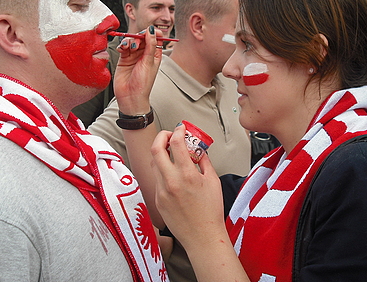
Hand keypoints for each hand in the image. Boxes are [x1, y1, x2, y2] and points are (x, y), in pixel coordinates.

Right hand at [113, 25, 162, 113]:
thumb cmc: (143, 84)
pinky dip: (122, 45)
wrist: (130, 96)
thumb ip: (151, 45)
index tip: (148, 32)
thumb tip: (152, 31)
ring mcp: (134, 56)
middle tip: (137, 42)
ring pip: (132, 41)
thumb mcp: (149, 62)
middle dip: (139, 36)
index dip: (152, 33)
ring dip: (130, 41)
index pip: (156, 38)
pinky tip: (122, 49)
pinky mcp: (124, 58)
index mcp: (155, 54)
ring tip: (129, 47)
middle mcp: (145, 54)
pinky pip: (123, 47)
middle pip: (142, 37)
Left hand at [151, 124, 224, 251]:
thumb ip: (204, 161)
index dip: (178, 131)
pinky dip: (162, 170)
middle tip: (170, 135)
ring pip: (154, 163)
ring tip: (171, 153)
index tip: (181, 128)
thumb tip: (198, 149)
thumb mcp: (213, 181)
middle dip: (162, 136)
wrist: (202, 236)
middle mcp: (171, 182)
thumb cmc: (210, 212)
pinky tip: (172, 173)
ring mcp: (161, 191)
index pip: (176, 143)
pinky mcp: (157, 199)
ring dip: (161, 153)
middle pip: (156, 149)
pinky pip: (156, 178)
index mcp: (187, 175)